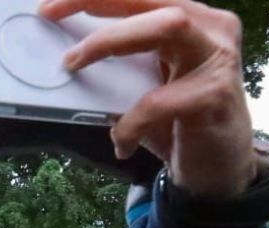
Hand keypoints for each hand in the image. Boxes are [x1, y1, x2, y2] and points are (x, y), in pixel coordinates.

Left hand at [40, 0, 256, 196]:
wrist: (219, 170)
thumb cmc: (177, 124)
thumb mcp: (143, 87)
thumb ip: (118, 66)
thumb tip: (64, 57)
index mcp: (191, 19)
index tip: (49, 6)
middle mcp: (210, 29)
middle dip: (96, 3)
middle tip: (52, 20)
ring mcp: (218, 58)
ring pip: (167, 27)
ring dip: (110, 42)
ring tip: (73, 65)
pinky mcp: (216, 95)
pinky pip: (159, 101)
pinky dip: (130, 122)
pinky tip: (121, 142)